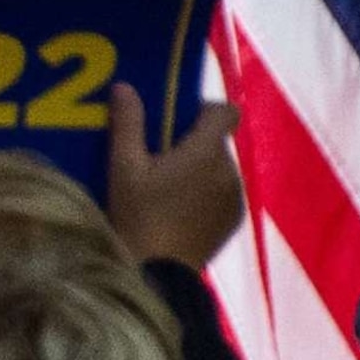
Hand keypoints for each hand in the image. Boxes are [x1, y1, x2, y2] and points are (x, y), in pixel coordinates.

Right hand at [106, 82, 244, 270]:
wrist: (159, 272)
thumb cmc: (138, 215)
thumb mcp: (123, 167)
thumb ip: (128, 124)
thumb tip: (125, 86)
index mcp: (206, 152)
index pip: (225, 112)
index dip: (204, 109)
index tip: (177, 121)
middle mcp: (229, 170)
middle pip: (216, 142)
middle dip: (192, 144)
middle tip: (157, 162)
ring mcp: (235, 197)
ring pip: (219, 168)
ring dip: (199, 171)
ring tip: (166, 191)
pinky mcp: (234, 220)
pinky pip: (222, 193)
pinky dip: (205, 194)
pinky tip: (178, 213)